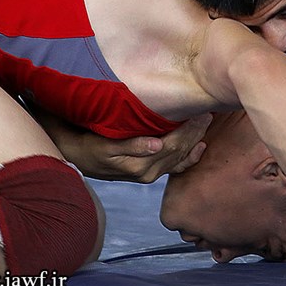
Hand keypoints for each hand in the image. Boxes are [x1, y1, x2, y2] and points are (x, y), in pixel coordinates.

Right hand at [64, 114, 210, 182]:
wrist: (76, 158)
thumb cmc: (89, 146)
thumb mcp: (106, 145)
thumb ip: (132, 145)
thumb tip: (157, 144)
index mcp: (142, 165)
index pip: (174, 145)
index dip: (189, 128)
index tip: (200, 111)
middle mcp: (150, 172)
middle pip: (181, 150)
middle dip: (196, 131)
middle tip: (209, 112)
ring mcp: (151, 174)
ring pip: (180, 157)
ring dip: (195, 139)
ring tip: (206, 121)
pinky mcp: (150, 172)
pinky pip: (176, 167)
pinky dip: (190, 157)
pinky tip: (201, 147)